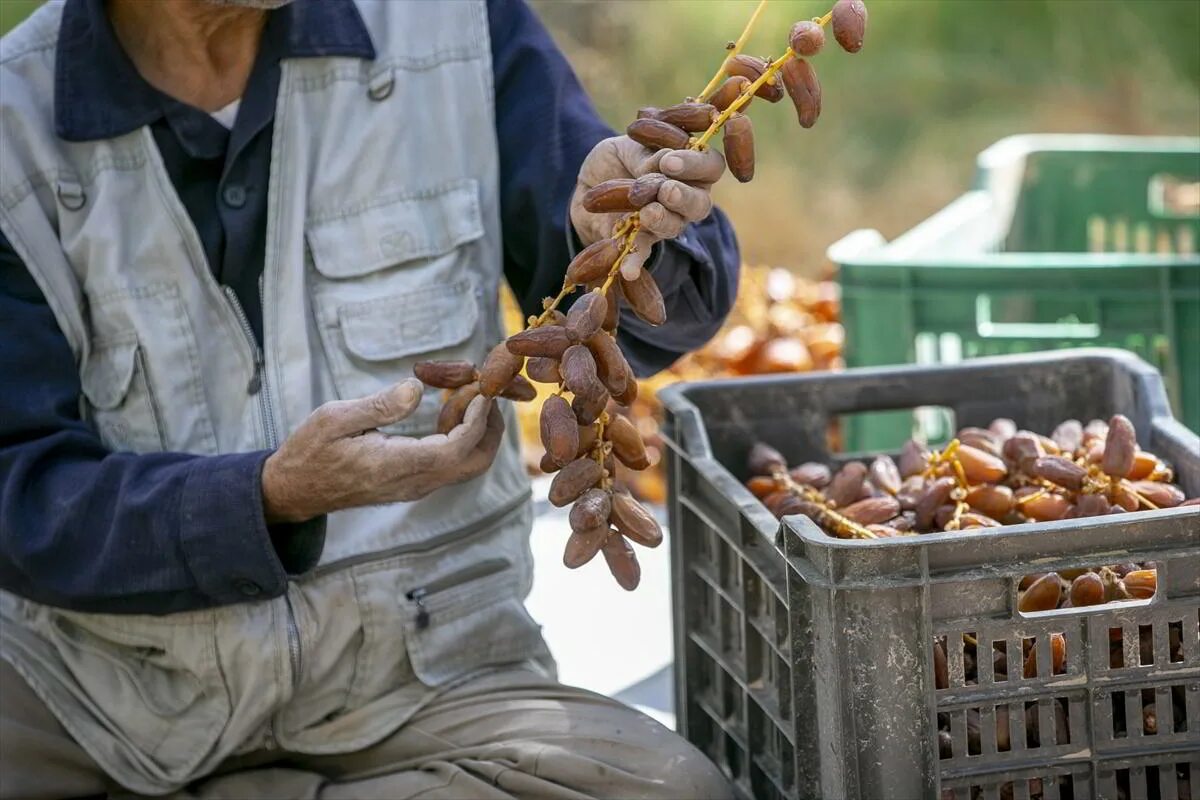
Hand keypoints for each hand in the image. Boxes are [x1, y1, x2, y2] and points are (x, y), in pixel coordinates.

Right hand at [261, 379, 503, 522]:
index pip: (457, 448)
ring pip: (467, 466)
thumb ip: (379, 405)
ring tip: (465, 397)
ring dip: (478, 433)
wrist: (295, 490)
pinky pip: (451, 466)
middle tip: (485, 394)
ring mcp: (415, 487)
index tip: (480, 391)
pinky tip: (446, 413)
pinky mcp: (412, 484)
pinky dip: (462, 439)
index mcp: (397, 466)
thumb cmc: (311, 452)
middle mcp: (414, 482)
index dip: (476, 419)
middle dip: (491, 429)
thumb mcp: (335, 419)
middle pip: (476, 463)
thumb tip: (416, 387)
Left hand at [570, 135, 724, 277]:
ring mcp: (667, 222)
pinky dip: (635, 261)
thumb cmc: (617, 159)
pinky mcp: (641, 241)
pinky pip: (643, 253)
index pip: (710, 166)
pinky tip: (628, 270)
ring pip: (675, 226)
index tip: (669, 161)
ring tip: (647, 214)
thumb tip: (663, 161)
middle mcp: (686, 197)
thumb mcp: (627, 147)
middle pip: (700, 203)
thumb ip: (646, 155)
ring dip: (663, 220)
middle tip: (666, 191)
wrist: (588, 187)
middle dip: (684, 197)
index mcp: (689, 167)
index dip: (695, 164)